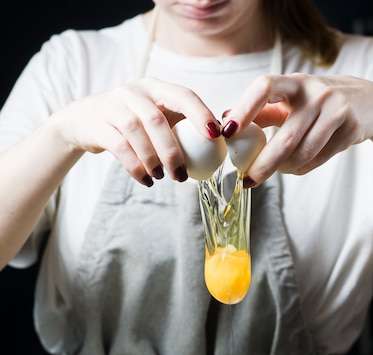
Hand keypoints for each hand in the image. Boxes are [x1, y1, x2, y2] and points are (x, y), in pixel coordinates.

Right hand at [50, 77, 220, 185]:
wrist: (85, 120)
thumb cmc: (132, 121)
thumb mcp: (156, 115)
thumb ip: (181, 125)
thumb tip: (218, 143)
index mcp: (156, 88)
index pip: (183, 95)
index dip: (200, 114)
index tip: (215, 136)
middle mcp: (134, 92)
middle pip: (156, 120)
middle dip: (172, 151)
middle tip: (181, 176)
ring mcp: (113, 106)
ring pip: (136, 133)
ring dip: (152, 160)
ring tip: (161, 177)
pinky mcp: (98, 125)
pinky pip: (119, 148)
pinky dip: (135, 167)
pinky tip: (146, 180)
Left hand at [222, 72, 372, 184]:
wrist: (369, 102)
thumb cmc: (317, 103)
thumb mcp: (291, 99)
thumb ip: (262, 111)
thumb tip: (224, 122)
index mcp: (294, 82)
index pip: (265, 87)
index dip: (244, 109)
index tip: (227, 132)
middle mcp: (316, 92)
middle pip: (285, 137)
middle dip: (263, 164)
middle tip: (246, 181)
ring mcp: (336, 110)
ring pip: (303, 153)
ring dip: (284, 169)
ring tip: (276, 171)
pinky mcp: (351, 128)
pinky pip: (318, 159)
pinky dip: (301, 169)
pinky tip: (295, 168)